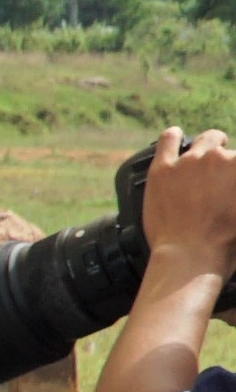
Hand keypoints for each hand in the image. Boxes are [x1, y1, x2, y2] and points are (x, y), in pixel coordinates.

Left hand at [152, 128, 235, 278]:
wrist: (191, 255)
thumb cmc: (227, 242)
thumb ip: (235, 190)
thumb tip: (229, 188)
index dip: (232, 173)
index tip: (228, 183)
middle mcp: (221, 158)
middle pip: (228, 152)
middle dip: (227, 162)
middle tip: (221, 179)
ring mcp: (190, 161)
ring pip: (204, 141)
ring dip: (208, 146)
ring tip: (206, 155)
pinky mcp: (163, 168)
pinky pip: (168, 140)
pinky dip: (173, 136)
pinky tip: (175, 136)